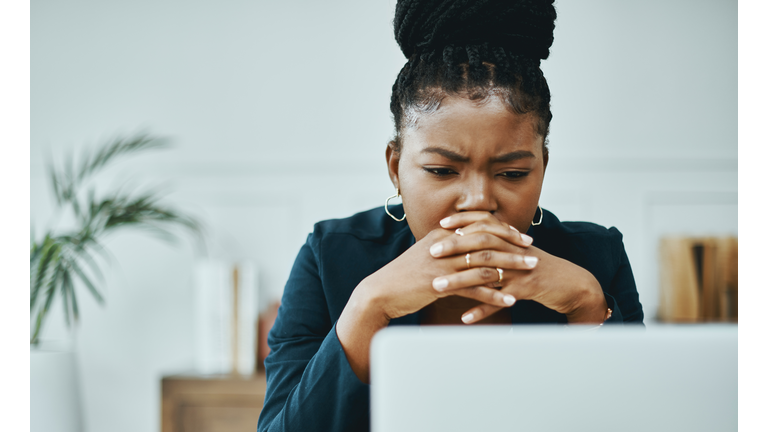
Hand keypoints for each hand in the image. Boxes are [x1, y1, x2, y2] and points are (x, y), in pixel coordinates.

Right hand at [356, 216, 532, 319]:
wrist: (381, 293)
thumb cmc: (403, 276)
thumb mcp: (425, 256)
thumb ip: (446, 249)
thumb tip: (466, 248)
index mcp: (442, 235)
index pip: (479, 226)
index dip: (503, 230)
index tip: (521, 236)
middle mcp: (445, 246)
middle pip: (487, 241)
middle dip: (513, 246)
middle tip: (532, 253)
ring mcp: (443, 265)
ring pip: (485, 263)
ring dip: (511, 268)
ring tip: (530, 273)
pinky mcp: (441, 285)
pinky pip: (475, 289)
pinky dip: (495, 294)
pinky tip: (510, 300)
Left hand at [435, 212, 607, 323]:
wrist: (570, 283)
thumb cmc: (538, 268)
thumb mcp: (517, 252)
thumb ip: (497, 244)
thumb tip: (468, 238)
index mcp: (511, 240)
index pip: (484, 224)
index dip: (462, 223)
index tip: (440, 225)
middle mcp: (514, 251)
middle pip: (481, 244)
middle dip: (455, 248)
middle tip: (432, 253)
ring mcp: (521, 270)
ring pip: (487, 273)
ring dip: (460, 281)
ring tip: (438, 288)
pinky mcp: (526, 290)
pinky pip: (500, 301)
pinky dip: (482, 309)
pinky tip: (465, 317)